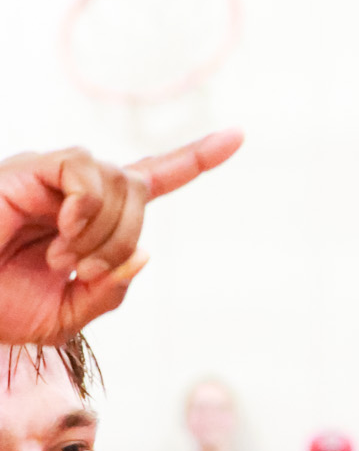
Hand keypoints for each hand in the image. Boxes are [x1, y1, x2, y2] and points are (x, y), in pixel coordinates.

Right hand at [0, 133, 241, 343]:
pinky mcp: (30, 167)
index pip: (152, 177)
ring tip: (62, 260)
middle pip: (140, 189)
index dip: (194, 157)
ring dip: (103, 230)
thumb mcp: (66, 315)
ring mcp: (52, 174)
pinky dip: (84, 207)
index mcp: (90, 217)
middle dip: (125, 238)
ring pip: (117, 179)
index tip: (237, 136)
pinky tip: (58, 235)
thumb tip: (144, 255)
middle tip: (85, 273)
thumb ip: (110, 290)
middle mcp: (75, 189)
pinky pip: (84, 169)